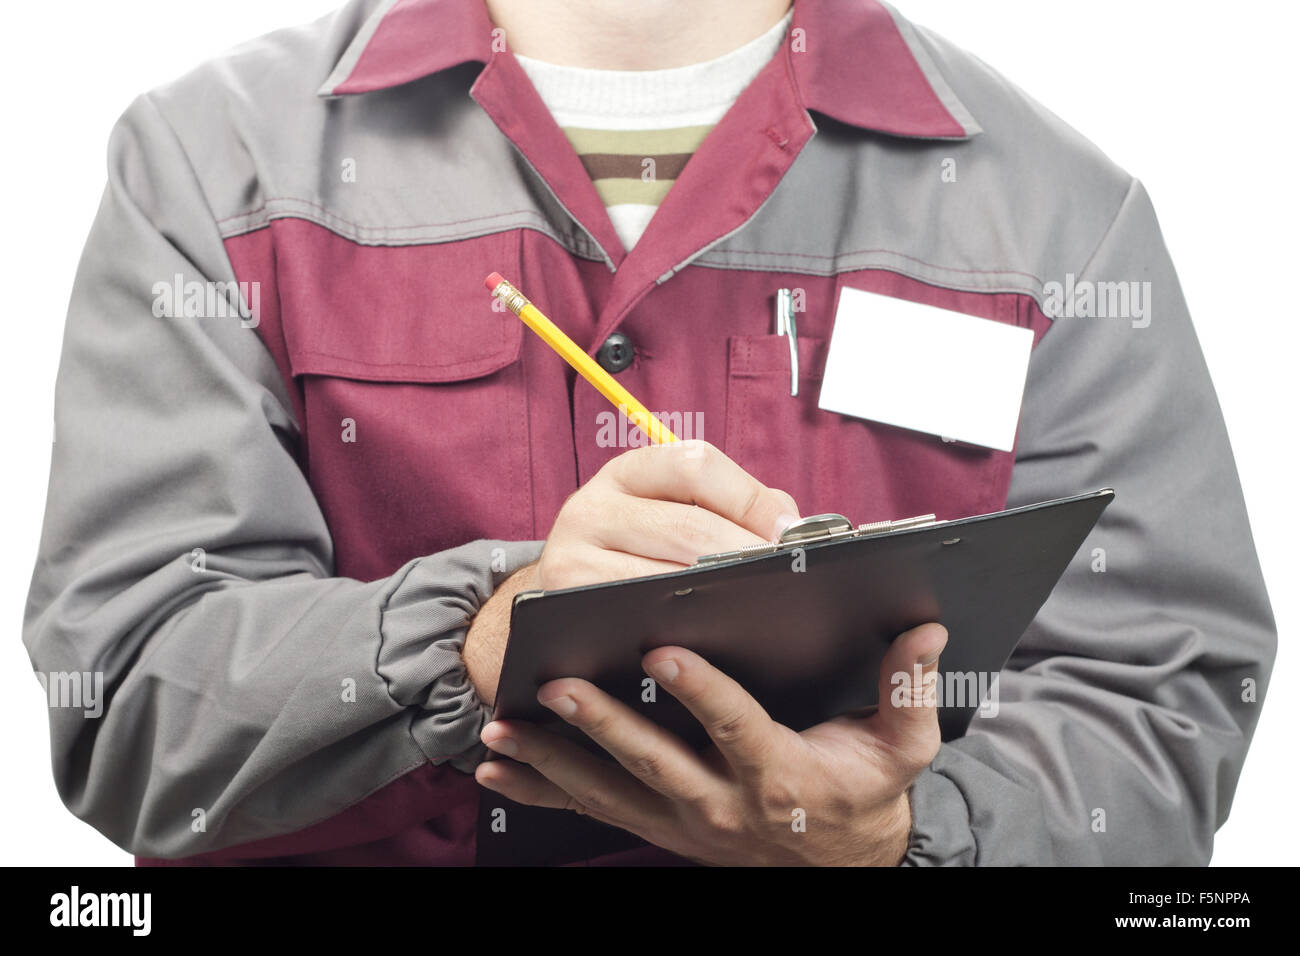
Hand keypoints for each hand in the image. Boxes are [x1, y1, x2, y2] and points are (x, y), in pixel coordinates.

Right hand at [463, 441, 798, 704]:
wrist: (558, 600)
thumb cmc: (638, 555)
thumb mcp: (672, 514)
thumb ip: (734, 508)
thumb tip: (788, 526)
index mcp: (628, 473)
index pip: (695, 464)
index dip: (749, 498)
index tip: (787, 535)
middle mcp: (592, 507)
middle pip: (689, 527)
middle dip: (746, 557)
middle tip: (785, 582)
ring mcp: (571, 557)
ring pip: (666, 577)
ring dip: (720, 597)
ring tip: (758, 609)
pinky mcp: (565, 604)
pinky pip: (638, 617)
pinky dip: (681, 627)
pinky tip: (711, 636)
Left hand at [475, 621, 947, 865]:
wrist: (842, 864)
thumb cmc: (867, 795)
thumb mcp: (904, 748)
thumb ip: (909, 689)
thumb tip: (924, 629)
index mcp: (781, 777)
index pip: (737, 729)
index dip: (703, 692)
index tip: (665, 649)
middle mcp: (724, 806)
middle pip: (656, 763)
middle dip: (604, 725)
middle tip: (561, 687)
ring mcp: (685, 823)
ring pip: (610, 792)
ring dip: (554, 762)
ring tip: (502, 732)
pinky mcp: (660, 827)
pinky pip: (592, 812)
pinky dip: (541, 793)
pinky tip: (495, 772)